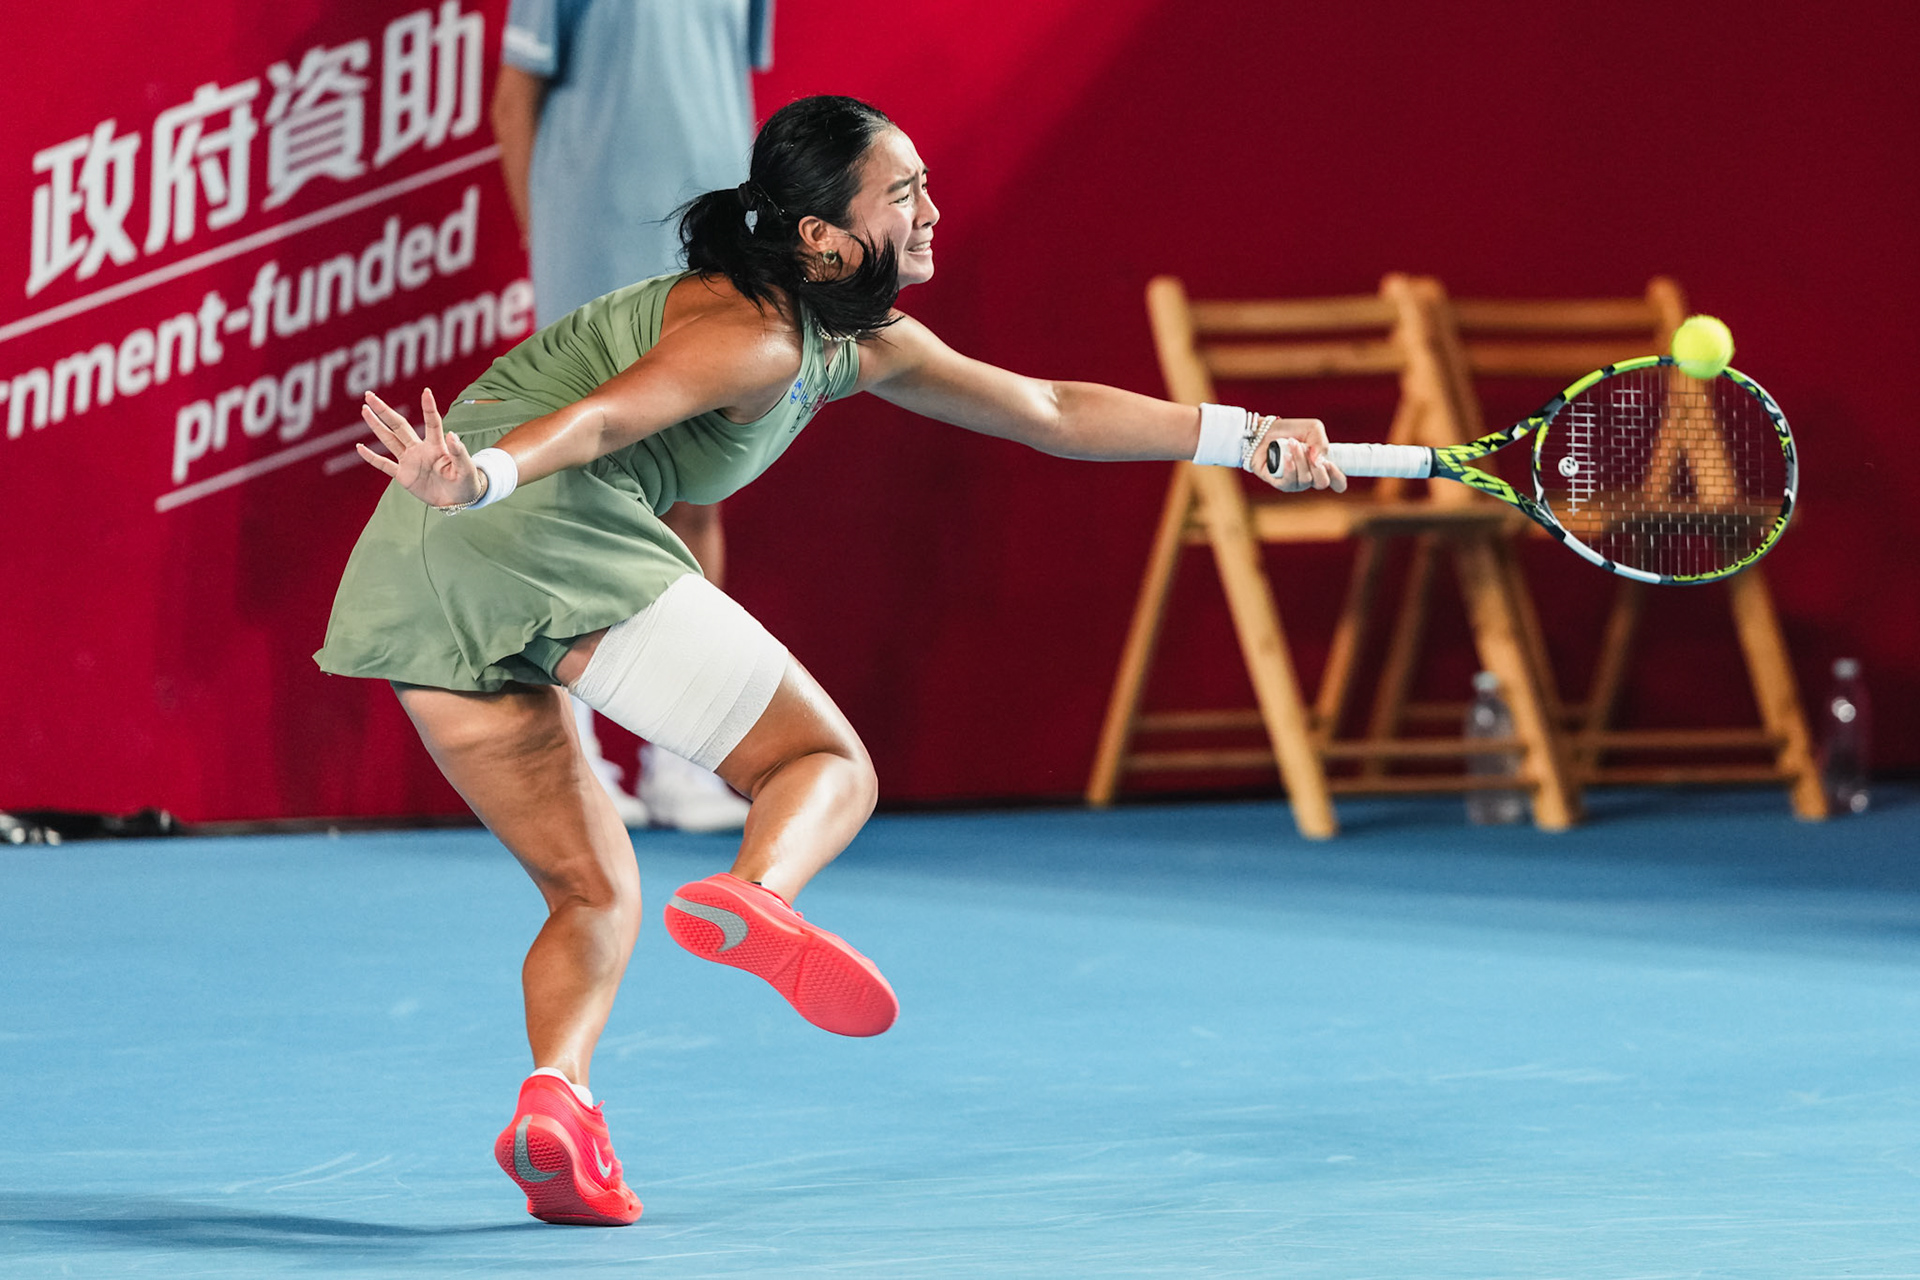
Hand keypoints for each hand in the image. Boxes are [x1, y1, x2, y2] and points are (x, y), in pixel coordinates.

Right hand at [355, 389, 482, 507]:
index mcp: (437, 446)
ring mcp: (410, 461)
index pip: (432, 423)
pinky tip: (360, 447)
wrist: (457, 501)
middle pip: (399, 426)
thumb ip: (459, 452)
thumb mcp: (466, 469)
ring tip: (365, 410)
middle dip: (384, 411)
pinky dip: (372, 457)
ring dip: (376, 426)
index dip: (429, 408)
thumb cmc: (466, 482)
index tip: (426, 392)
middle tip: (370, 395)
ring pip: (389, 440)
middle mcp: (420, 449)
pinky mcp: (404, 476)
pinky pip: (384, 465)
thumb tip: (452, 434)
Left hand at [1248, 416, 1347, 492]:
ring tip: (1292, 444)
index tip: (1329, 464)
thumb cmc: (1290, 431)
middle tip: (1308, 450)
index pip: (1337, 482)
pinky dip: (1290, 468)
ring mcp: (1294, 482)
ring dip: (1300, 460)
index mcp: (1321, 466)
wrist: (1264, 431)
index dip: (1338, 478)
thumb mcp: (1313, 429)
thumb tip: (1319, 461)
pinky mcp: (1279, 483)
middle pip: (1322, 483)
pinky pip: (1289, 483)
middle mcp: (1310, 477)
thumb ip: (1322, 442)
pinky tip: (1286, 456)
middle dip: (1318, 467)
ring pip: (1305, 480)